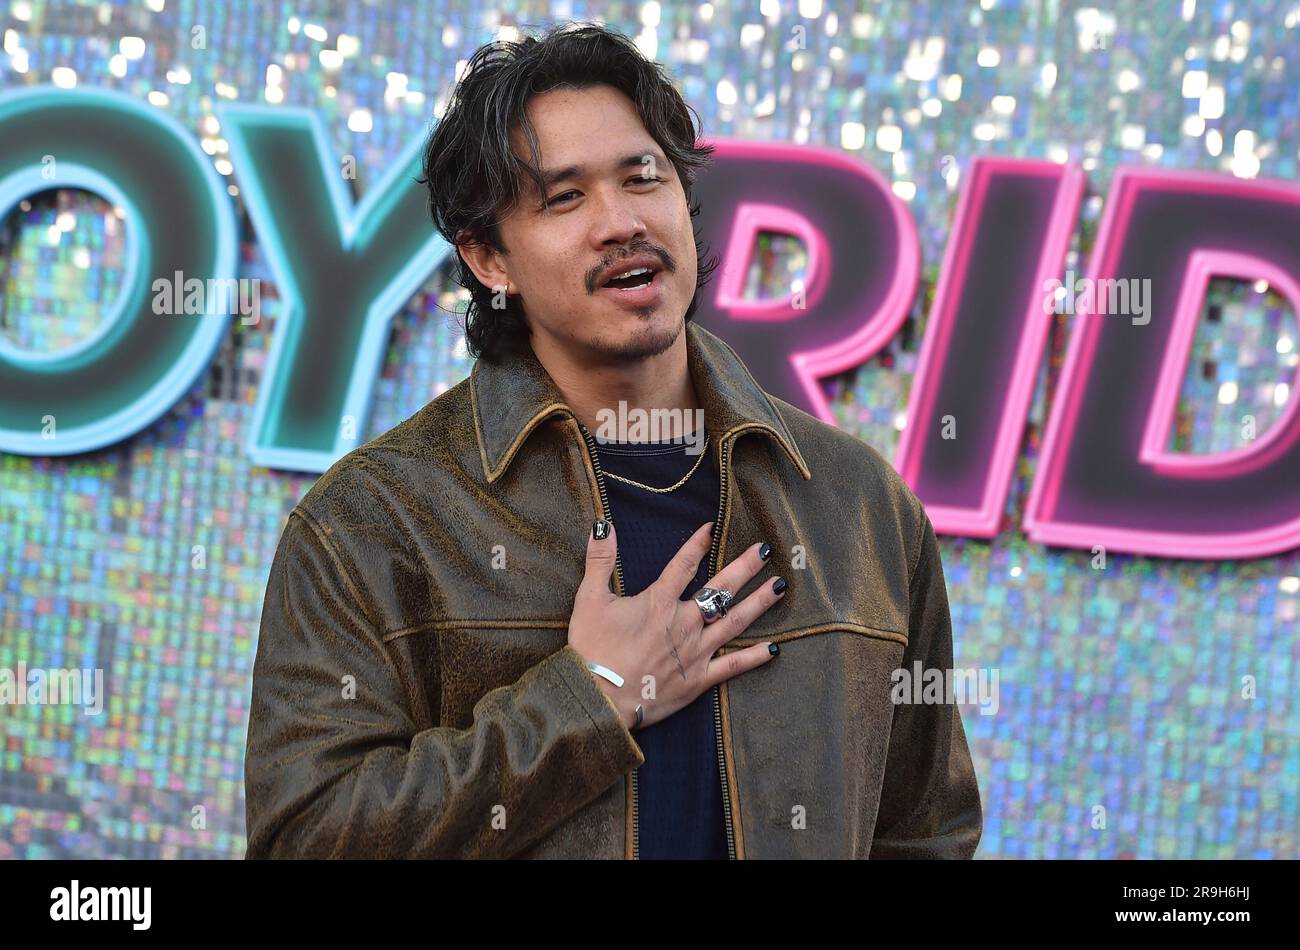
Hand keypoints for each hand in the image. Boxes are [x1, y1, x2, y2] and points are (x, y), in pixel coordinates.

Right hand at [568, 519, 784, 730]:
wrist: (598, 699)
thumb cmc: (591, 649)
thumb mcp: (589, 599)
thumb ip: (600, 560)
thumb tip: (603, 525)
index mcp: (658, 603)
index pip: (684, 565)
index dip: (698, 544)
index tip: (713, 527)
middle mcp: (683, 623)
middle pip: (721, 590)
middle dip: (745, 568)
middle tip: (765, 551)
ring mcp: (695, 652)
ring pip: (734, 623)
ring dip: (758, 603)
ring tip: (779, 587)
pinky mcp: (698, 679)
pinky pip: (732, 666)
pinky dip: (754, 658)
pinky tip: (775, 649)